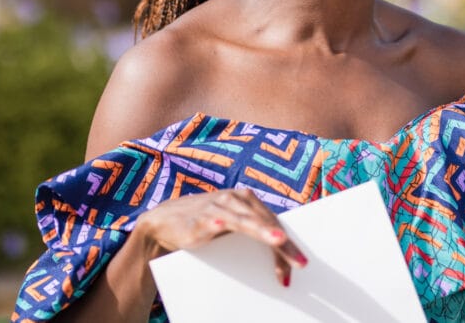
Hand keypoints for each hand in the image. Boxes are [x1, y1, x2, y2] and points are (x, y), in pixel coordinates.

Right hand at [136, 187, 307, 286]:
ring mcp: (218, 206)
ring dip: (262, 231)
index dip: (288, 244)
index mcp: (247, 201)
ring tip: (278, 241)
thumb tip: (281, 256)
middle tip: (299, 263)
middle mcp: (236, 199)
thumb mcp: (232, 228)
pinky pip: (213, 220)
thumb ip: (253, 234)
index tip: (298, 265)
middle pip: (266, 223)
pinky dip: (219, 222)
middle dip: (283, 245)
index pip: (274, 223)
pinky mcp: (200, 218)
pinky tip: (223, 225)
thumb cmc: (206, 224)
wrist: (165, 220)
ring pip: (245, 221)